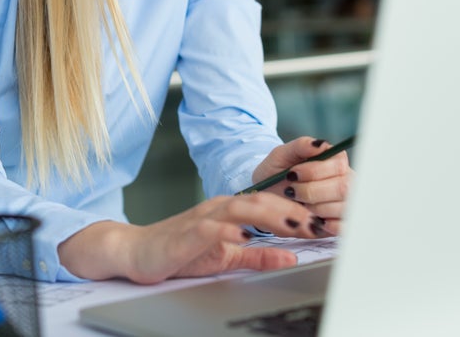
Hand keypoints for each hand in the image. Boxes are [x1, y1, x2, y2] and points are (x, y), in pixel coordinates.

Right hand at [58, 192, 329, 283]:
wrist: (138, 251)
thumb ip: (259, 255)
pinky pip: (211, 228)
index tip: (321, 223)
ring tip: (293, 223)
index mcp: (230, 210)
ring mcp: (203, 218)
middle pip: (260, 201)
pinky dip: (229, 230)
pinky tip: (245, 234)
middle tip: (317, 222)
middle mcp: (219, 208)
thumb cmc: (181, 252)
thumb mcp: (228, 257)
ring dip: (269, 215)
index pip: (269, 205)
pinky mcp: (187, 233)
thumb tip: (290, 255)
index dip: (296, 212)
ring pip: (241, 209)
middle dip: (291, 211)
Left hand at [251, 136, 353, 233]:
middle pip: (343, 187)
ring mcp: (347, 202)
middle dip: (312, 192)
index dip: (313, 172)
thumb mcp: (281, 155)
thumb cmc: (276, 173)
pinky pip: (347, 226)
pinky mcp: (343, 223)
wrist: (267, 197)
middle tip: (292, 192)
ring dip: (317, 209)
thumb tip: (319, 143)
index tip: (292, 175)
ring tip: (300, 205)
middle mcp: (347, 180)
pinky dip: (331, 226)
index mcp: (335, 160)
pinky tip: (316, 222)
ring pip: (345, 207)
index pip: (337, 165)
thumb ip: (300, 146)